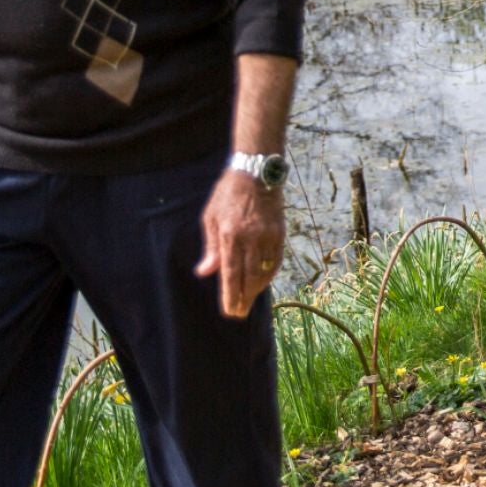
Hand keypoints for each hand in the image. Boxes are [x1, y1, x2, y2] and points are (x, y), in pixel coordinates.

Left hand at [196, 167, 286, 319]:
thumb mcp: (210, 217)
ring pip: (264, 271)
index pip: (231, 273)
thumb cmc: (227, 194)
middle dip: (244, 298)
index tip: (229, 311)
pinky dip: (269, 274)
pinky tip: (262, 282)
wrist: (256, 173)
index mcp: (230, 234)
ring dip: (256, 289)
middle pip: (249, 277)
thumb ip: (210, 247)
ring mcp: (268, 236)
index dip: (230, 295)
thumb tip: (205, 272)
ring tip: (248, 300)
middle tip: (239, 313)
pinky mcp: (280, 233)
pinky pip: (275, 260)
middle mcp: (251, 238)